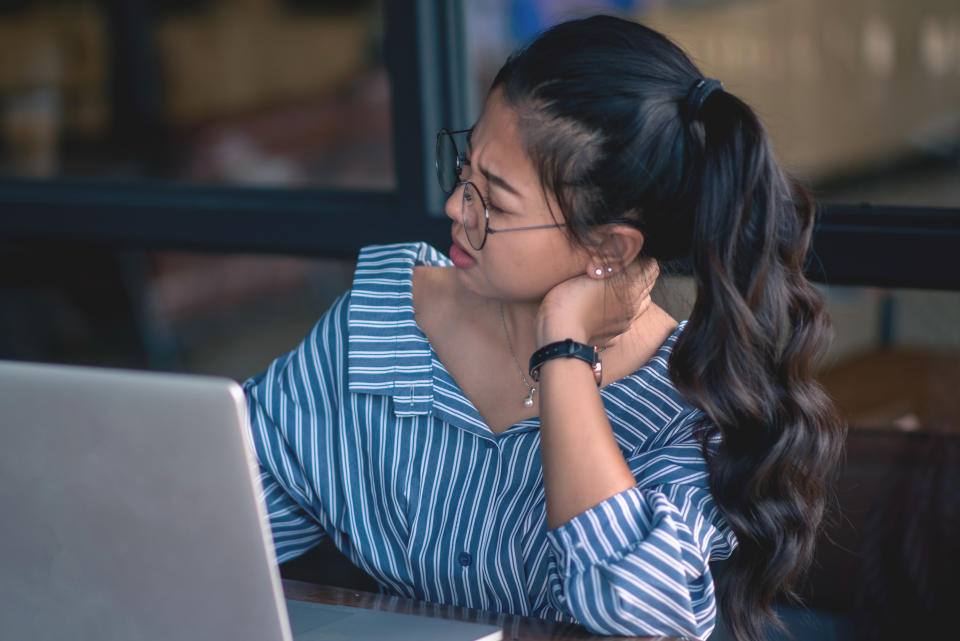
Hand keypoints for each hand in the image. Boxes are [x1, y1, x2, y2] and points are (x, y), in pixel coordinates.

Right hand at [535, 258, 658, 347]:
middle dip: (641, 274)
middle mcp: (634, 305)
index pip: (651, 268)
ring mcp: (626, 322)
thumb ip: (610, 259)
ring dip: (637, 293)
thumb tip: (623, 247)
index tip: (631, 254)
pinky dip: (625, 311)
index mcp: (631, 286)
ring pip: (643, 303)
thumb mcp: (590, 270)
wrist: (560, 334)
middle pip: (649, 285)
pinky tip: (610, 308)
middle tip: (627, 267)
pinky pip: (629, 319)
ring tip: (621, 287)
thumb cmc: (570, 298)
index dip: (643, 259)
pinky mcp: (616, 335)